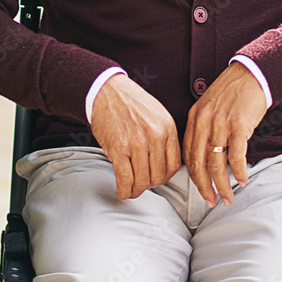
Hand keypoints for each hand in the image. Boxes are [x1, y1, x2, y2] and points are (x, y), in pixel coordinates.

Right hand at [90, 74, 180, 200]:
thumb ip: (163, 137)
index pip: (173, 165)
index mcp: (167, 127)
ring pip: (142, 181)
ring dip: (136, 190)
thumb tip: (163, 164)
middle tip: (142, 185)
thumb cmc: (131, 102)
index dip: (164, 177)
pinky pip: (125, 178)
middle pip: (158, 176)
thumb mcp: (157, 114)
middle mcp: (155, 136)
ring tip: (132, 190)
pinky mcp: (118, 148)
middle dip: (149, 185)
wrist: (107, 90)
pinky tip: (122, 192)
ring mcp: (136, 142)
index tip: (157, 179)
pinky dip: (123, 190)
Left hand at [183, 62, 266, 207]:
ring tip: (228, 198)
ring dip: (222, 185)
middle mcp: (204, 122)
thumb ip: (203, 128)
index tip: (201, 190)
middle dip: (204, 188)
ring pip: (217, 164)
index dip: (194, 177)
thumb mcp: (208, 107)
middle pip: (199, 164)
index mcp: (194, 118)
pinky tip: (242, 180)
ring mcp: (221, 124)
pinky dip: (239, 172)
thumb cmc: (232, 91)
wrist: (251, 73)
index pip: (188, 155)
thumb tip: (204, 157)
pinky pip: (236, 156)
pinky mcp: (239, 125)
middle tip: (211, 202)